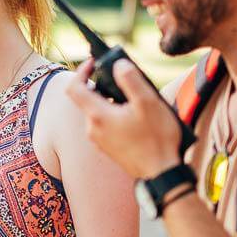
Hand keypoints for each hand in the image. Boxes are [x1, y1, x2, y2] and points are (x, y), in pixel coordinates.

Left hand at [66, 58, 180, 178]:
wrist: (162, 175)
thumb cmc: (156, 139)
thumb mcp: (148, 102)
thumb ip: (130, 79)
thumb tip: (117, 65)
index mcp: (97, 116)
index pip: (74, 88)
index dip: (81, 71)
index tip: (94, 62)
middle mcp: (93, 130)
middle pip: (88, 99)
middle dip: (103, 85)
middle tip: (123, 79)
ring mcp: (100, 141)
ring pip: (98, 112)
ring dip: (111, 101)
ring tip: (135, 100)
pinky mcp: (108, 149)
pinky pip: (106, 125)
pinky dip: (115, 115)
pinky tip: (136, 118)